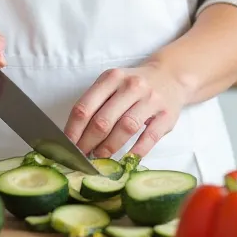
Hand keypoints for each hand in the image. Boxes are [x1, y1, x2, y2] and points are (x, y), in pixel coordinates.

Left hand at [64, 60, 188, 159]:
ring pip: (125, 128)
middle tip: (81, 158)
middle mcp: (131, 85)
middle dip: (88, 144)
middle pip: (103, 120)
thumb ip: (95, 105)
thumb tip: (74, 137)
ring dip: (109, 148)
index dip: (73, 131)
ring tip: (99, 160)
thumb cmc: (133, 86)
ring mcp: (151, 99)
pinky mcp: (167, 114)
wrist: (170, 76)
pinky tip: (126, 160)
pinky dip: (136, 152)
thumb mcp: (112, 84)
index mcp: (111, 78)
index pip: (85, 107)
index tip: (66, 147)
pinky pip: (149, 137)